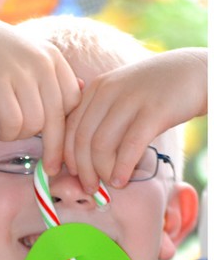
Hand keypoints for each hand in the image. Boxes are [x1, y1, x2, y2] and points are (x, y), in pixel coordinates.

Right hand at [0, 9, 80, 173]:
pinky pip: (12, 123)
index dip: (69, 129)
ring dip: (22, 136)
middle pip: (58, 118)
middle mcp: (42, 64)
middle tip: (50, 169)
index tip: (62, 149)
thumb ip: (52, 74)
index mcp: (54, 58)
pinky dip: (8, 134)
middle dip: (55, 149)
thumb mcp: (29, 55)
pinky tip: (1, 132)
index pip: (75, 103)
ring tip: (10, 132)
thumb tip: (78, 91)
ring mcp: (19, 72)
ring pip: (35, 124)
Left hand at [64, 48, 206, 191]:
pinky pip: (129, 147)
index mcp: (96, 88)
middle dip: (81, 169)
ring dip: (101, 171)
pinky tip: (122, 180)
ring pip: (101, 145)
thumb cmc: (156, 91)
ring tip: (108, 184)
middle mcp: (108, 91)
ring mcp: (131, 100)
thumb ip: (100, 115)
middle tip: (88, 187)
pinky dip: (121, 168)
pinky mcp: (155, 111)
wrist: (196, 72)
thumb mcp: (121, 93)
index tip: (67, 173)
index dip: (64, 154)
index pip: (69, 126)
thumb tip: (79, 154)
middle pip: (82, 139)